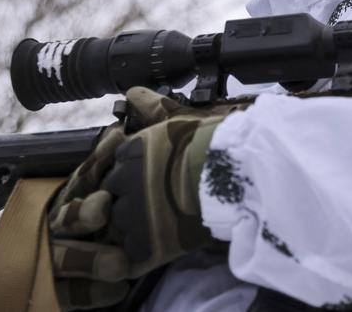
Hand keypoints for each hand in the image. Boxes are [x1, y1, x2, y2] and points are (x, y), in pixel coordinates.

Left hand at [48, 88, 225, 309]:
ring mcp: (130, 216)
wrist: (235, 174)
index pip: (118, 169)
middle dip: (133, 201)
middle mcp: (121, 182)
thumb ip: (152, 107)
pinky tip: (165, 244)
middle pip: (115, 198)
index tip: (158, 179)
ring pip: (121, 228)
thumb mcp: (181, 119)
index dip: (137, 177)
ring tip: (167, 223)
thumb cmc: (216, 144)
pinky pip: (132, 258)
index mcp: (128, 151)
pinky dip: (145, 255)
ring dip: (138, 229)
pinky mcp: (142, 247)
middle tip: (162, 203)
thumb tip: (132, 93)